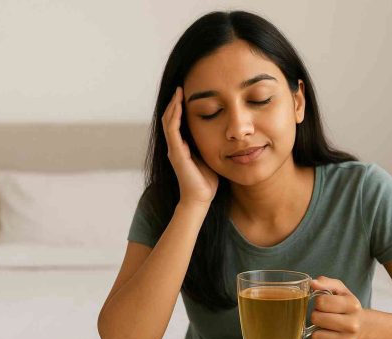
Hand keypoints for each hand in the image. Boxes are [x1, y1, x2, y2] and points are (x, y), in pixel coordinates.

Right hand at [162, 86, 218, 206]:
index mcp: (182, 146)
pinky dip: (175, 117)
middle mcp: (175, 146)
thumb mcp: (210, 156)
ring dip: (173, 106)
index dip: (180, 107)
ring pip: (168, 122)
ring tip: (178, 92)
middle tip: (180, 87)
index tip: (187, 93)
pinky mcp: (176, 154)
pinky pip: (173, 131)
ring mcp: (174, 149)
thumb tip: (222, 133)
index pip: (177, 122)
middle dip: (175, 102)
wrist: (200, 199)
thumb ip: (210, 145)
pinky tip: (179, 107)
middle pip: (170, 119)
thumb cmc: (207, 181)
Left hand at [310, 276, 364, 338]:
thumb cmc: (347, 305)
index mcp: (352, 305)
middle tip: (324, 314)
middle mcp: (353, 324)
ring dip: (317, 329)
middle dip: (317, 314)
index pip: (321, 302)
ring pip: (316, 336)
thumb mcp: (340, 290)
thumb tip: (312, 283)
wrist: (363, 326)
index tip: (324, 303)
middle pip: (316, 318)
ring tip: (326, 325)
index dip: (318, 301)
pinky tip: (329, 334)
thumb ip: (326, 283)